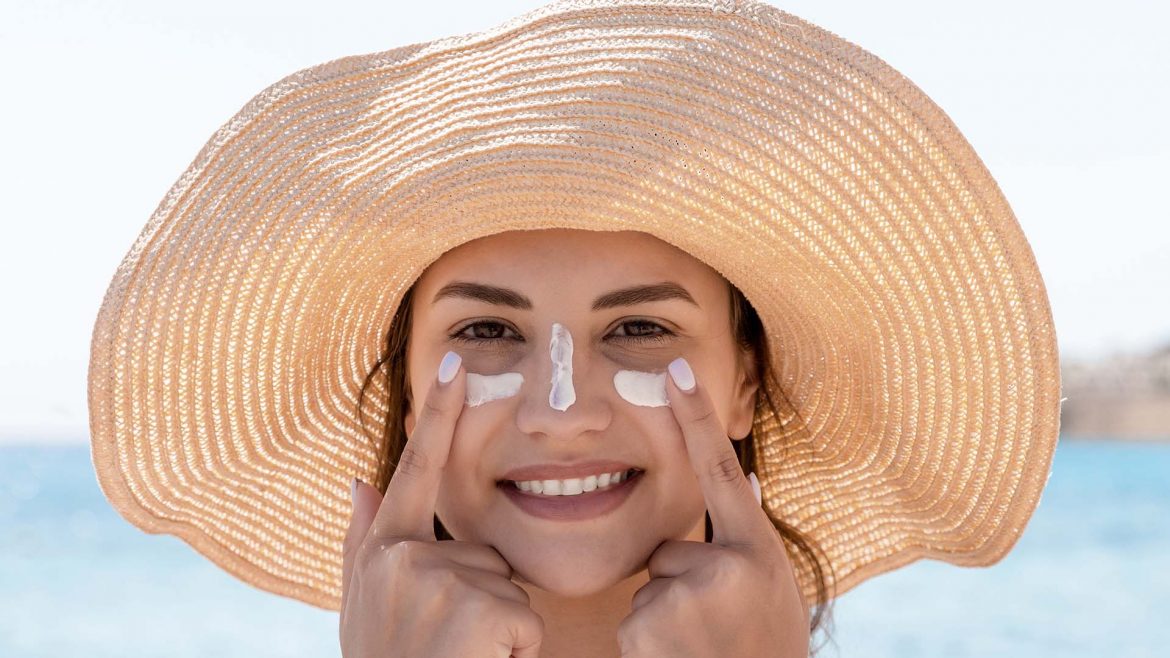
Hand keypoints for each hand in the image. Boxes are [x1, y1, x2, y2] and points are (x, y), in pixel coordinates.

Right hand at [340, 351, 544, 657]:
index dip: (437, 416)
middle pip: (480, 552)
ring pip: (505, 587)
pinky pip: (523, 620)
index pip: (415, 470)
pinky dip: (515, 652)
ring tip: (460, 657)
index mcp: (382, 552)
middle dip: (480, 597)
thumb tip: (360, 478)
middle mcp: (404, 558)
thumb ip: (363, 541)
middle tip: (447, 643)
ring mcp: (439, 581)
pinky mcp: (477, 609)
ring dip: (496, 627)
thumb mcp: (362, 609)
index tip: (456, 361)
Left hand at [617, 357, 809, 657]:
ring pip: (652, 588)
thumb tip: (738, 478)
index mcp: (758, 552)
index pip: (720, 470)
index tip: (675, 369)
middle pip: (669, 552)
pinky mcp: (649, 625)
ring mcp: (686, 596)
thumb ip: (750, 542)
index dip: (697, 417)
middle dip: (680, 585)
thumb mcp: (774, 592)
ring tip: (703, 648)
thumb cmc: (766, 652)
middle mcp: (726, 566)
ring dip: (667, 618)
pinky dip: (649, 643)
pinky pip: (634, 618)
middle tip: (714, 627)